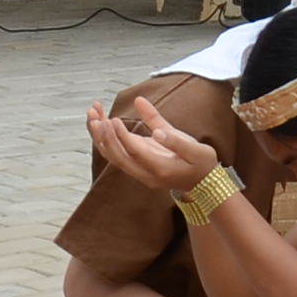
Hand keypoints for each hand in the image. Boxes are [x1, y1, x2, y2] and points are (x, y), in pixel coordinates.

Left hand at [83, 98, 217, 192]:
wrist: (203, 183)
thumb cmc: (202, 164)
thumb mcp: (196, 149)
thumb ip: (175, 139)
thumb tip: (156, 130)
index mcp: (161, 169)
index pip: (135, 153)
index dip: (122, 137)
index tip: (113, 119)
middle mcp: (145, 174)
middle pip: (117, 156)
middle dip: (103, 134)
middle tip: (95, 112)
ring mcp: (139, 171)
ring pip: (112, 156)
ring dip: (99, 135)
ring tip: (92, 112)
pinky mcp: (137, 165)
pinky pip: (115, 153)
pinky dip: (105, 137)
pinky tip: (100, 120)